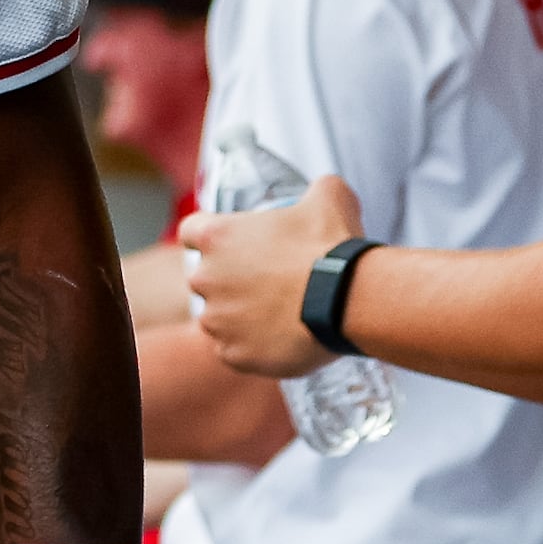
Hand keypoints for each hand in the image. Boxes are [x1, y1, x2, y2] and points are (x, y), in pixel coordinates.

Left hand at [179, 176, 361, 377]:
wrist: (351, 301)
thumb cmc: (334, 247)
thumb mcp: (329, 197)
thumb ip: (316, 188)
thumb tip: (323, 190)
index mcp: (216, 236)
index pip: (191, 232)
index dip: (211, 237)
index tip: (234, 244)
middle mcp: (205, 278)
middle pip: (205, 278)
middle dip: (229, 281)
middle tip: (267, 284)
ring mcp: (217, 321)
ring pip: (219, 318)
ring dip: (239, 317)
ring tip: (277, 315)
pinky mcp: (234, 355)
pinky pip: (235, 351)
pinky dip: (252, 348)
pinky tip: (279, 340)